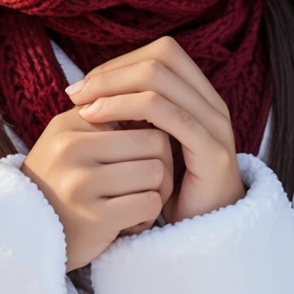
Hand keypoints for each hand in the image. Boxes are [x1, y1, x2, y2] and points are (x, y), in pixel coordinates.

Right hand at [20, 103, 174, 271]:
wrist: (26, 236)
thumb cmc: (61, 182)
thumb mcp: (69, 139)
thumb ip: (102, 115)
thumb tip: (149, 93)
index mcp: (69, 123)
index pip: (138, 111)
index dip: (148, 135)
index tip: (135, 155)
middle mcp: (71, 148)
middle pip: (155, 143)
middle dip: (163, 164)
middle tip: (149, 183)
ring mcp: (81, 183)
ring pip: (156, 174)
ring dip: (156, 193)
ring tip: (136, 201)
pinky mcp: (94, 219)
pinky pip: (148, 205)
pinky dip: (147, 217)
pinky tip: (129, 222)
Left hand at [65, 36, 246, 223]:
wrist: (208, 241)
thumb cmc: (173, 190)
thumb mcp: (152, 143)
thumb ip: (135, 113)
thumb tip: (90, 86)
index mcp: (200, 96)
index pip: (161, 52)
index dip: (121, 62)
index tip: (86, 84)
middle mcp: (212, 103)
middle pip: (162, 56)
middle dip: (115, 70)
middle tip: (79, 92)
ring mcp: (215, 124)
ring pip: (160, 80)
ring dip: (114, 87)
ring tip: (84, 107)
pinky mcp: (212, 152)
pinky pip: (168, 115)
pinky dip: (129, 109)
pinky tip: (101, 122)